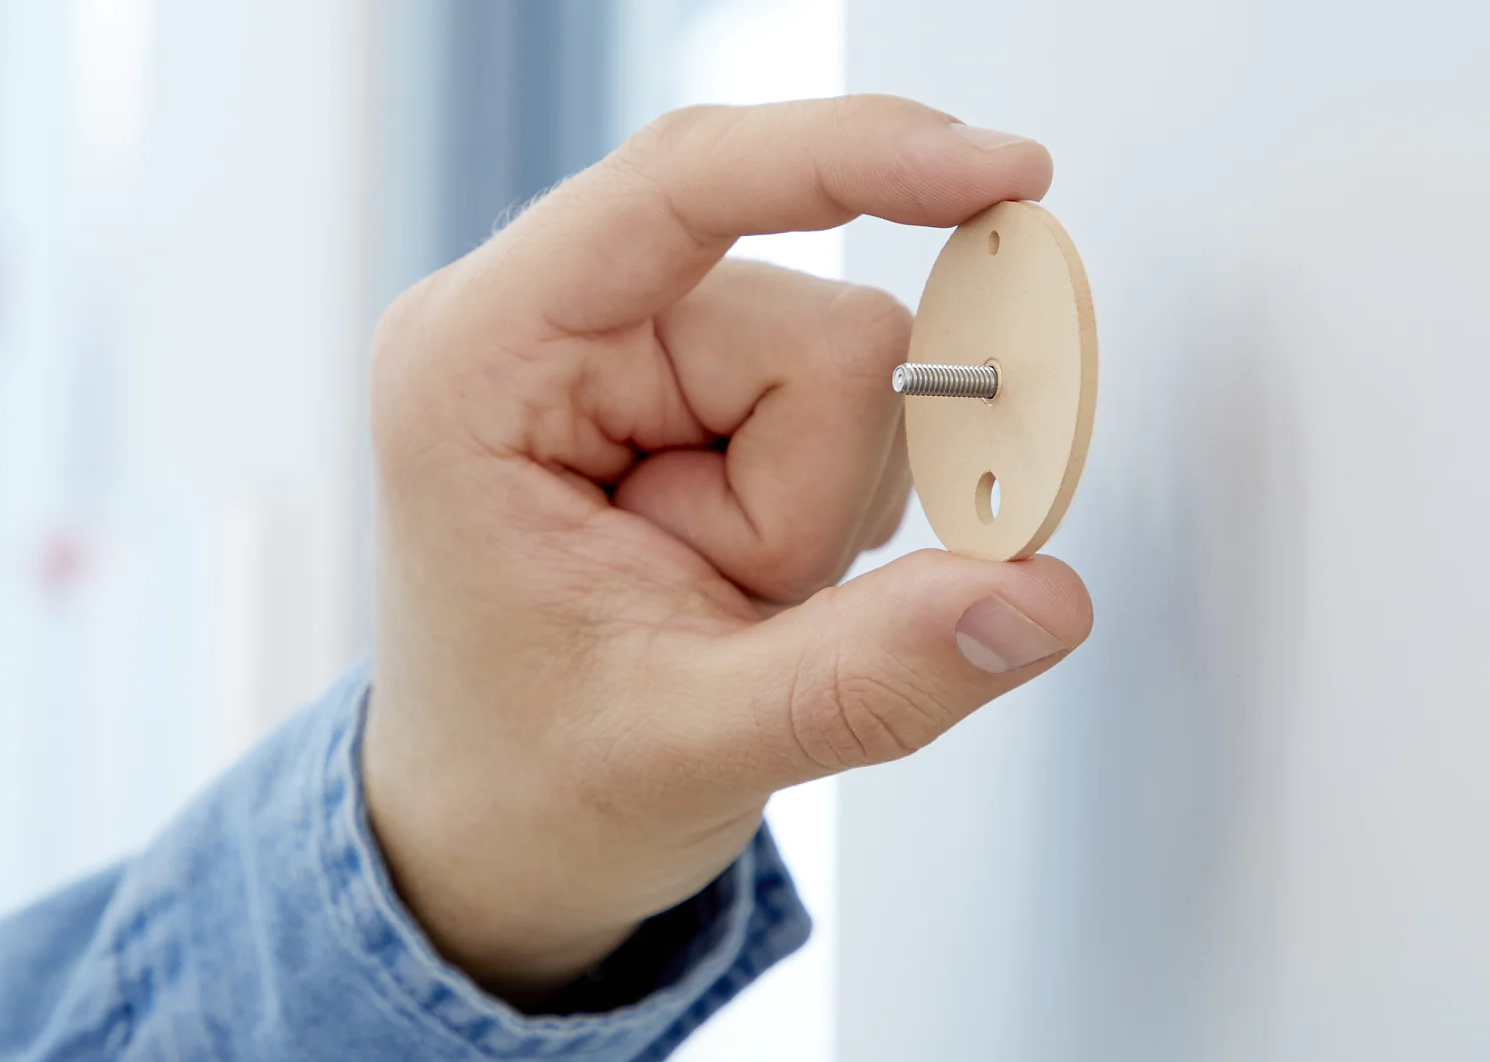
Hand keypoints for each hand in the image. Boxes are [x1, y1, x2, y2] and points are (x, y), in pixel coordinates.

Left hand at [363, 95, 1093, 999]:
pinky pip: (839, 395)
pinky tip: (743, 568)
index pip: (677, 188)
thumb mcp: (689, 745)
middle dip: (821, 485)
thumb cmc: (528, 778)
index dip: (846, 159)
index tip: (997, 173)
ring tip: (719, 595)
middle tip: (739, 597)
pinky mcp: (673, 382)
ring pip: (848, 364)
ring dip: (823, 504)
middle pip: (814, 319)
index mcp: (478, 365)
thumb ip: (868, 674)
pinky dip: (828, 495)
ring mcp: (611, 347)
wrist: (492, 831)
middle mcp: (539, 323)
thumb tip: (1037, 597)